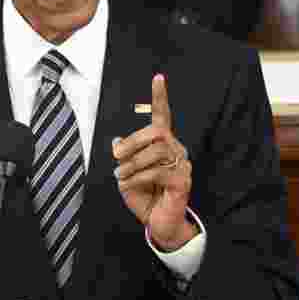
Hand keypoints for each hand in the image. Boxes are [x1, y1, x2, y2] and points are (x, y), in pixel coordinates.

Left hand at [112, 74, 196, 250]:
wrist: (157, 222)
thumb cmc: (143, 196)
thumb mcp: (126, 174)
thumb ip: (123, 157)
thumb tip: (116, 142)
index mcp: (161, 144)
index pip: (162, 116)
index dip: (160, 96)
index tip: (158, 77)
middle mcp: (175, 149)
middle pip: (155, 132)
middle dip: (131, 143)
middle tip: (115, 158)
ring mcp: (182, 164)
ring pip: (156, 152)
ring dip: (132, 164)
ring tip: (122, 176)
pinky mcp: (182, 180)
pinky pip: (157, 171)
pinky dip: (138, 177)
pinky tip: (130, 184)